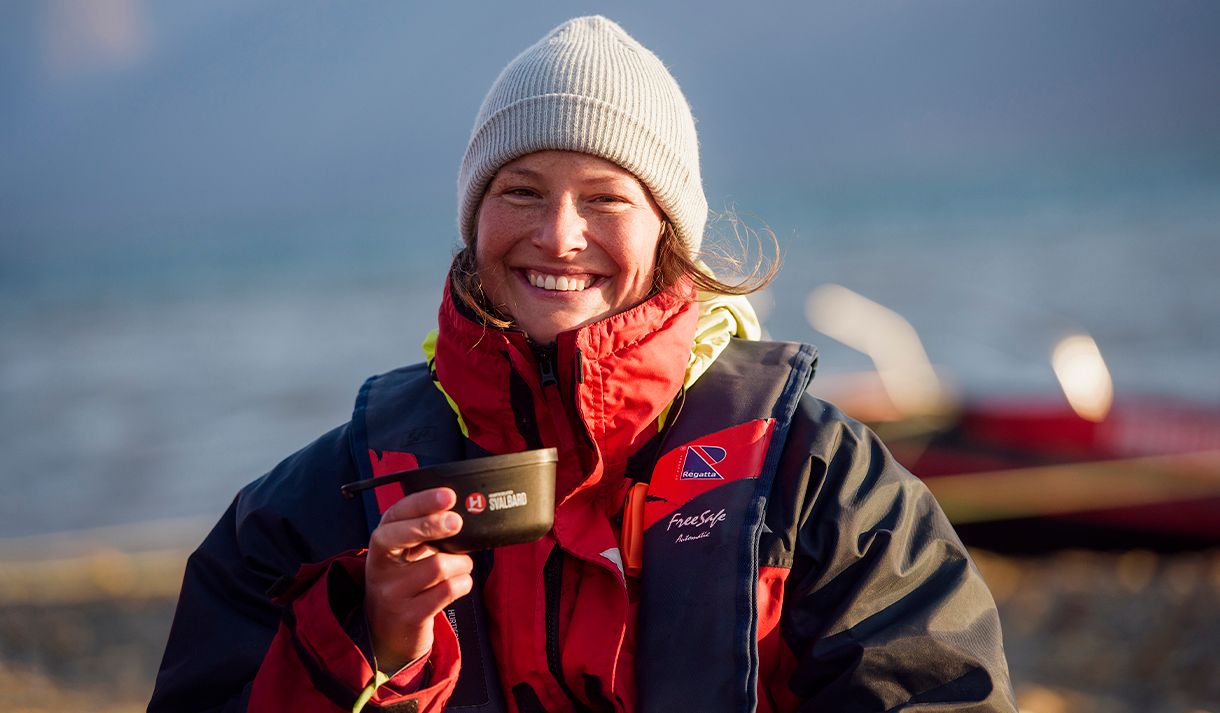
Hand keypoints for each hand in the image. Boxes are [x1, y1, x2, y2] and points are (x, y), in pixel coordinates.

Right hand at [365, 487, 473, 672]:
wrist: (388, 633)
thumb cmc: (404, 584)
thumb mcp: (404, 555)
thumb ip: (423, 534)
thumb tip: (458, 513)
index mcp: (381, 544)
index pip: (396, 515)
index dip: (422, 502)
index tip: (448, 495)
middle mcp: (381, 567)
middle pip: (406, 537)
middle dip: (434, 525)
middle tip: (457, 522)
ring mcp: (393, 593)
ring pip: (439, 565)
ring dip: (461, 563)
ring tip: (459, 567)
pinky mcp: (409, 616)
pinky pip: (449, 589)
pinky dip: (463, 583)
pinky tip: (459, 584)